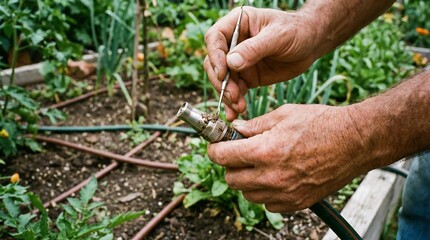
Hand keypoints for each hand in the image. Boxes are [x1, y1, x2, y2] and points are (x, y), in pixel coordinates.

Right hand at [204, 7, 320, 120]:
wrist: (312, 44)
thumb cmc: (297, 31)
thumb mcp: (278, 36)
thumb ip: (254, 49)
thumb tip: (231, 62)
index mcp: (237, 23)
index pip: (215, 38)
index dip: (215, 56)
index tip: (223, 73)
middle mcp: (234, 42)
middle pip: (214, 62)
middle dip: (220, 81)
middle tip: (232, 95)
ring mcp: (238, 61)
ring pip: (222, 80)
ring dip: (227, 95)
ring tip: (238, 106)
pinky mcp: (247, 77)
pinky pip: (234, 90)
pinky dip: (234, 102)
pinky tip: (237, 111)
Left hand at [207, 104, 368, 212]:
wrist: (355, 142)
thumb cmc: (322, 123)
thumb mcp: (284, 114)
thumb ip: (255, 125)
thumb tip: (236, 131)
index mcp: (265, 151)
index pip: (223, 157)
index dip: (215, 150)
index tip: (216, 146)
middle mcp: (272, 176)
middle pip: (231, 179)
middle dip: (230, 165)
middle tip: (240, 153)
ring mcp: (285, 193)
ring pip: (248, 194)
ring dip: (247, 180)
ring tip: (260, 164)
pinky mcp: (297, 202)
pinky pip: (268, 204)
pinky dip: (265, 192)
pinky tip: (276, 176)